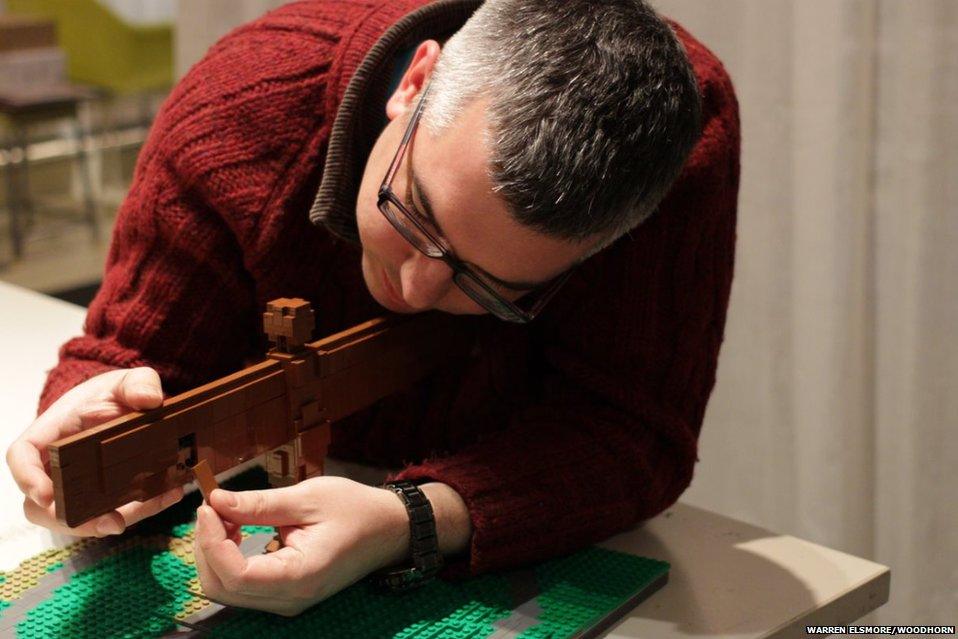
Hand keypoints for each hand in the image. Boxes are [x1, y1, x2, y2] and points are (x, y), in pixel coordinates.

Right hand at [6, 367, 183, 536]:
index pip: (22, 456)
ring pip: (77, 518)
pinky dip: (141, 510)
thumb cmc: (114, 394)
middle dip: (69, 520)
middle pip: (42, 504)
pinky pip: (114, 512)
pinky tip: (170, 494)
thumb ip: (139, 382)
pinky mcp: (103, 497)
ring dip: (109, 522)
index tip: (45, 495)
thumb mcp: (128, 381)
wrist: (128, 406)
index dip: (27, 478)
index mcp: (52, 434)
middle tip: (109, 522)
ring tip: (148, 508)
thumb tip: (149, 398)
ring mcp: (78, 486)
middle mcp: (57, 466)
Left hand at [194, 477, 410, 615]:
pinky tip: (236, 531)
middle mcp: (290, 598)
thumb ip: (259, 503)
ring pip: (227, 591)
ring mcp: (287, 601)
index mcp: (299, 576)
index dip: (211, 541)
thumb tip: (217, 500)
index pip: (236, 574)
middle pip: (222, 588)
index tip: (209, 505)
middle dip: (206, 547)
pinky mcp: (285, 594)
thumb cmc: (355, 510)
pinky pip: (242, 587)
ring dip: (214, 554)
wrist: (387, 530)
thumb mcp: (308, 498)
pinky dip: (228, 560)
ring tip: (225, 516)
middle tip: (213, 507)